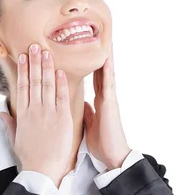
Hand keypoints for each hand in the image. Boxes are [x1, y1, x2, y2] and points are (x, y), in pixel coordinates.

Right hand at [0, 43, 73, 187]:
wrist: (42, 171)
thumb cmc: (30, 158)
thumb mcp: (15, 140)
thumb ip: (9, 124)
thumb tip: (3, 112)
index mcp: (22, 115)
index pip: (22, 87)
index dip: (24, 70)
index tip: (24, 57)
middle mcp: (34, 110)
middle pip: (34, 81)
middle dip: (35, 62)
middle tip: (35, 46)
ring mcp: (48, 113)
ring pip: (47, 85)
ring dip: (47, 67)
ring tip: (47, 52)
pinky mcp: (62, 119)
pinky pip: (62, 97)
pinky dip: (61, 84)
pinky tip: (60, 71)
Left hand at [83, 41, 130, 169]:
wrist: (113, 156)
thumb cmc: (101, 144)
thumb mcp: (89, 125)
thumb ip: (86, 112)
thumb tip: (81, 103)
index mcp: (99, 102)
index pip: (93, 79)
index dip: (90, 66)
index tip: (84, 52)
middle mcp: (104, 97)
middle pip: (100, 71)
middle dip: (97, 56)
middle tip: (96, 38)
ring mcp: (109, 99)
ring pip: (105, 73)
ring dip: (105, 57)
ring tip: (104, 40)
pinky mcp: (110, 103)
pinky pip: (107, 83)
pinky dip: (107, 70)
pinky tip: (105, 58)